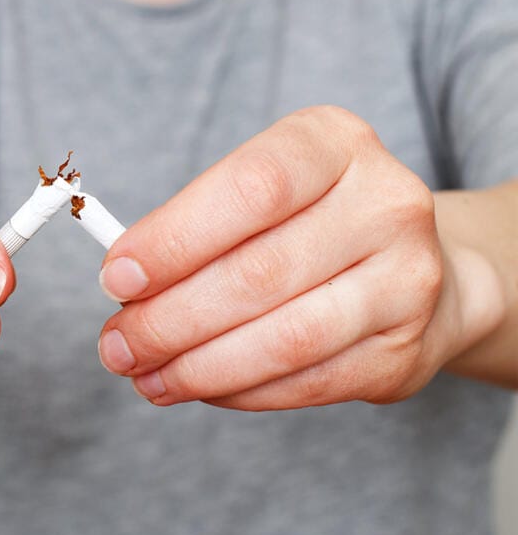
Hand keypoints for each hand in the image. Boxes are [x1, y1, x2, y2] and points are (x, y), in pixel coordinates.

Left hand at [97, 106, 465, 409]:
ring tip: (147, 376)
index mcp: (335, 143)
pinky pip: (308, 383)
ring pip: (286, 340)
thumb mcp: (258, 190)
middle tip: (117, 347)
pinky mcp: (405, 350)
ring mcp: (408, 280)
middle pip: (259, 273)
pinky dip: (239, 392)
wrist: (418, 269)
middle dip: (168, 320)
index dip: (174, 240)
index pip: (251, 189)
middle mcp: (385, 205)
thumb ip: (195, 226)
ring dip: (198, 367)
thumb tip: (123, 286)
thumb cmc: (308, 223)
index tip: (116, 279)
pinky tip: (198, 387)